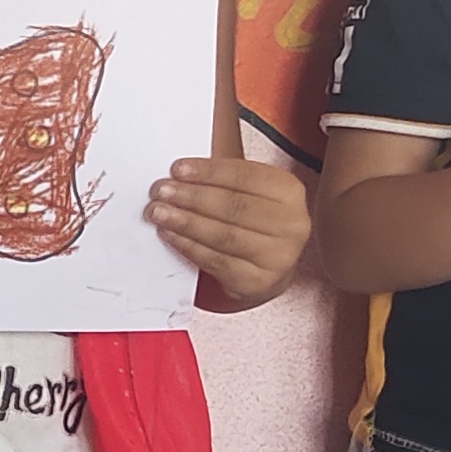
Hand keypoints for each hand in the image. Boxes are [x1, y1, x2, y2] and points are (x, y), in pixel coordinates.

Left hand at [151, 154, 310, 303]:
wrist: (269, 267)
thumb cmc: (254, 221)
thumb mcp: (251, 192)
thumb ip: (223, 179)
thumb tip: (180, 173)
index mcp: (289, 191)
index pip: (245, 176)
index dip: (208, 172)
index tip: (178, 169)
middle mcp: (291, 224)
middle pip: (234, 206)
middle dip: (192, 197)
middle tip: (161, 191)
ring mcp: (278, 257)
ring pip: (224, 235)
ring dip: (186, 222)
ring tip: (159, 213)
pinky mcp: (258, 282)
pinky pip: (217, 261)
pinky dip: (189, 247)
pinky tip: (171, 235)